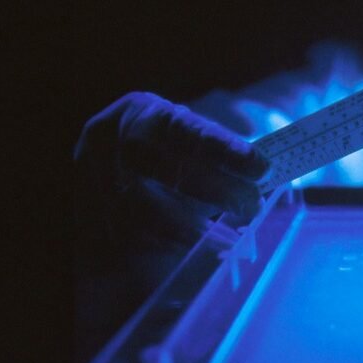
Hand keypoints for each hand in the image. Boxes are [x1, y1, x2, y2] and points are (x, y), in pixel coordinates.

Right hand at [74, 92, 270, 252]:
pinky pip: (128, 236)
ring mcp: (92, 179)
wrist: (112, 162)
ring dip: (193, 229)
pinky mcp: (89, 214)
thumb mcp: (191, 140)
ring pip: (141, 209)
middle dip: (217, 190)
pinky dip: (168, 245)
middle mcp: (109, 141)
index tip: (263, 168)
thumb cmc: (167, 150)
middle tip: (253, 206)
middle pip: (165, 169)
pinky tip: (198, 250)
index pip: (187, 130)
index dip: (226, 150)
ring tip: (231, 240)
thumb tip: (272, 185)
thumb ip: (226, 158)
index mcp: (141, 112)